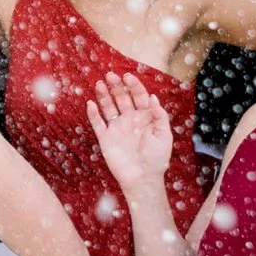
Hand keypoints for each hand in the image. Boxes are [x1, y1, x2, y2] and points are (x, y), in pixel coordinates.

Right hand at [86, 67, 173, 192]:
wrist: (143, 179)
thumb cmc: (157, 159)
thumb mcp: (164, 136)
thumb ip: (160, 116)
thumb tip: (153, 98)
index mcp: (145, 117)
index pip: (138, 96)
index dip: (134, 85)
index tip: (128, 77)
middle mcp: (130, 120)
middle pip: (121, 98)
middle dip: (116, 86)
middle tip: (111, 76)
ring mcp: (117, 128)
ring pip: (108, 107)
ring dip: (103, 95)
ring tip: (100, 84)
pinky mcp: (106, 139)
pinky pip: (98, 123)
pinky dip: (93, 113)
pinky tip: (90, 103)